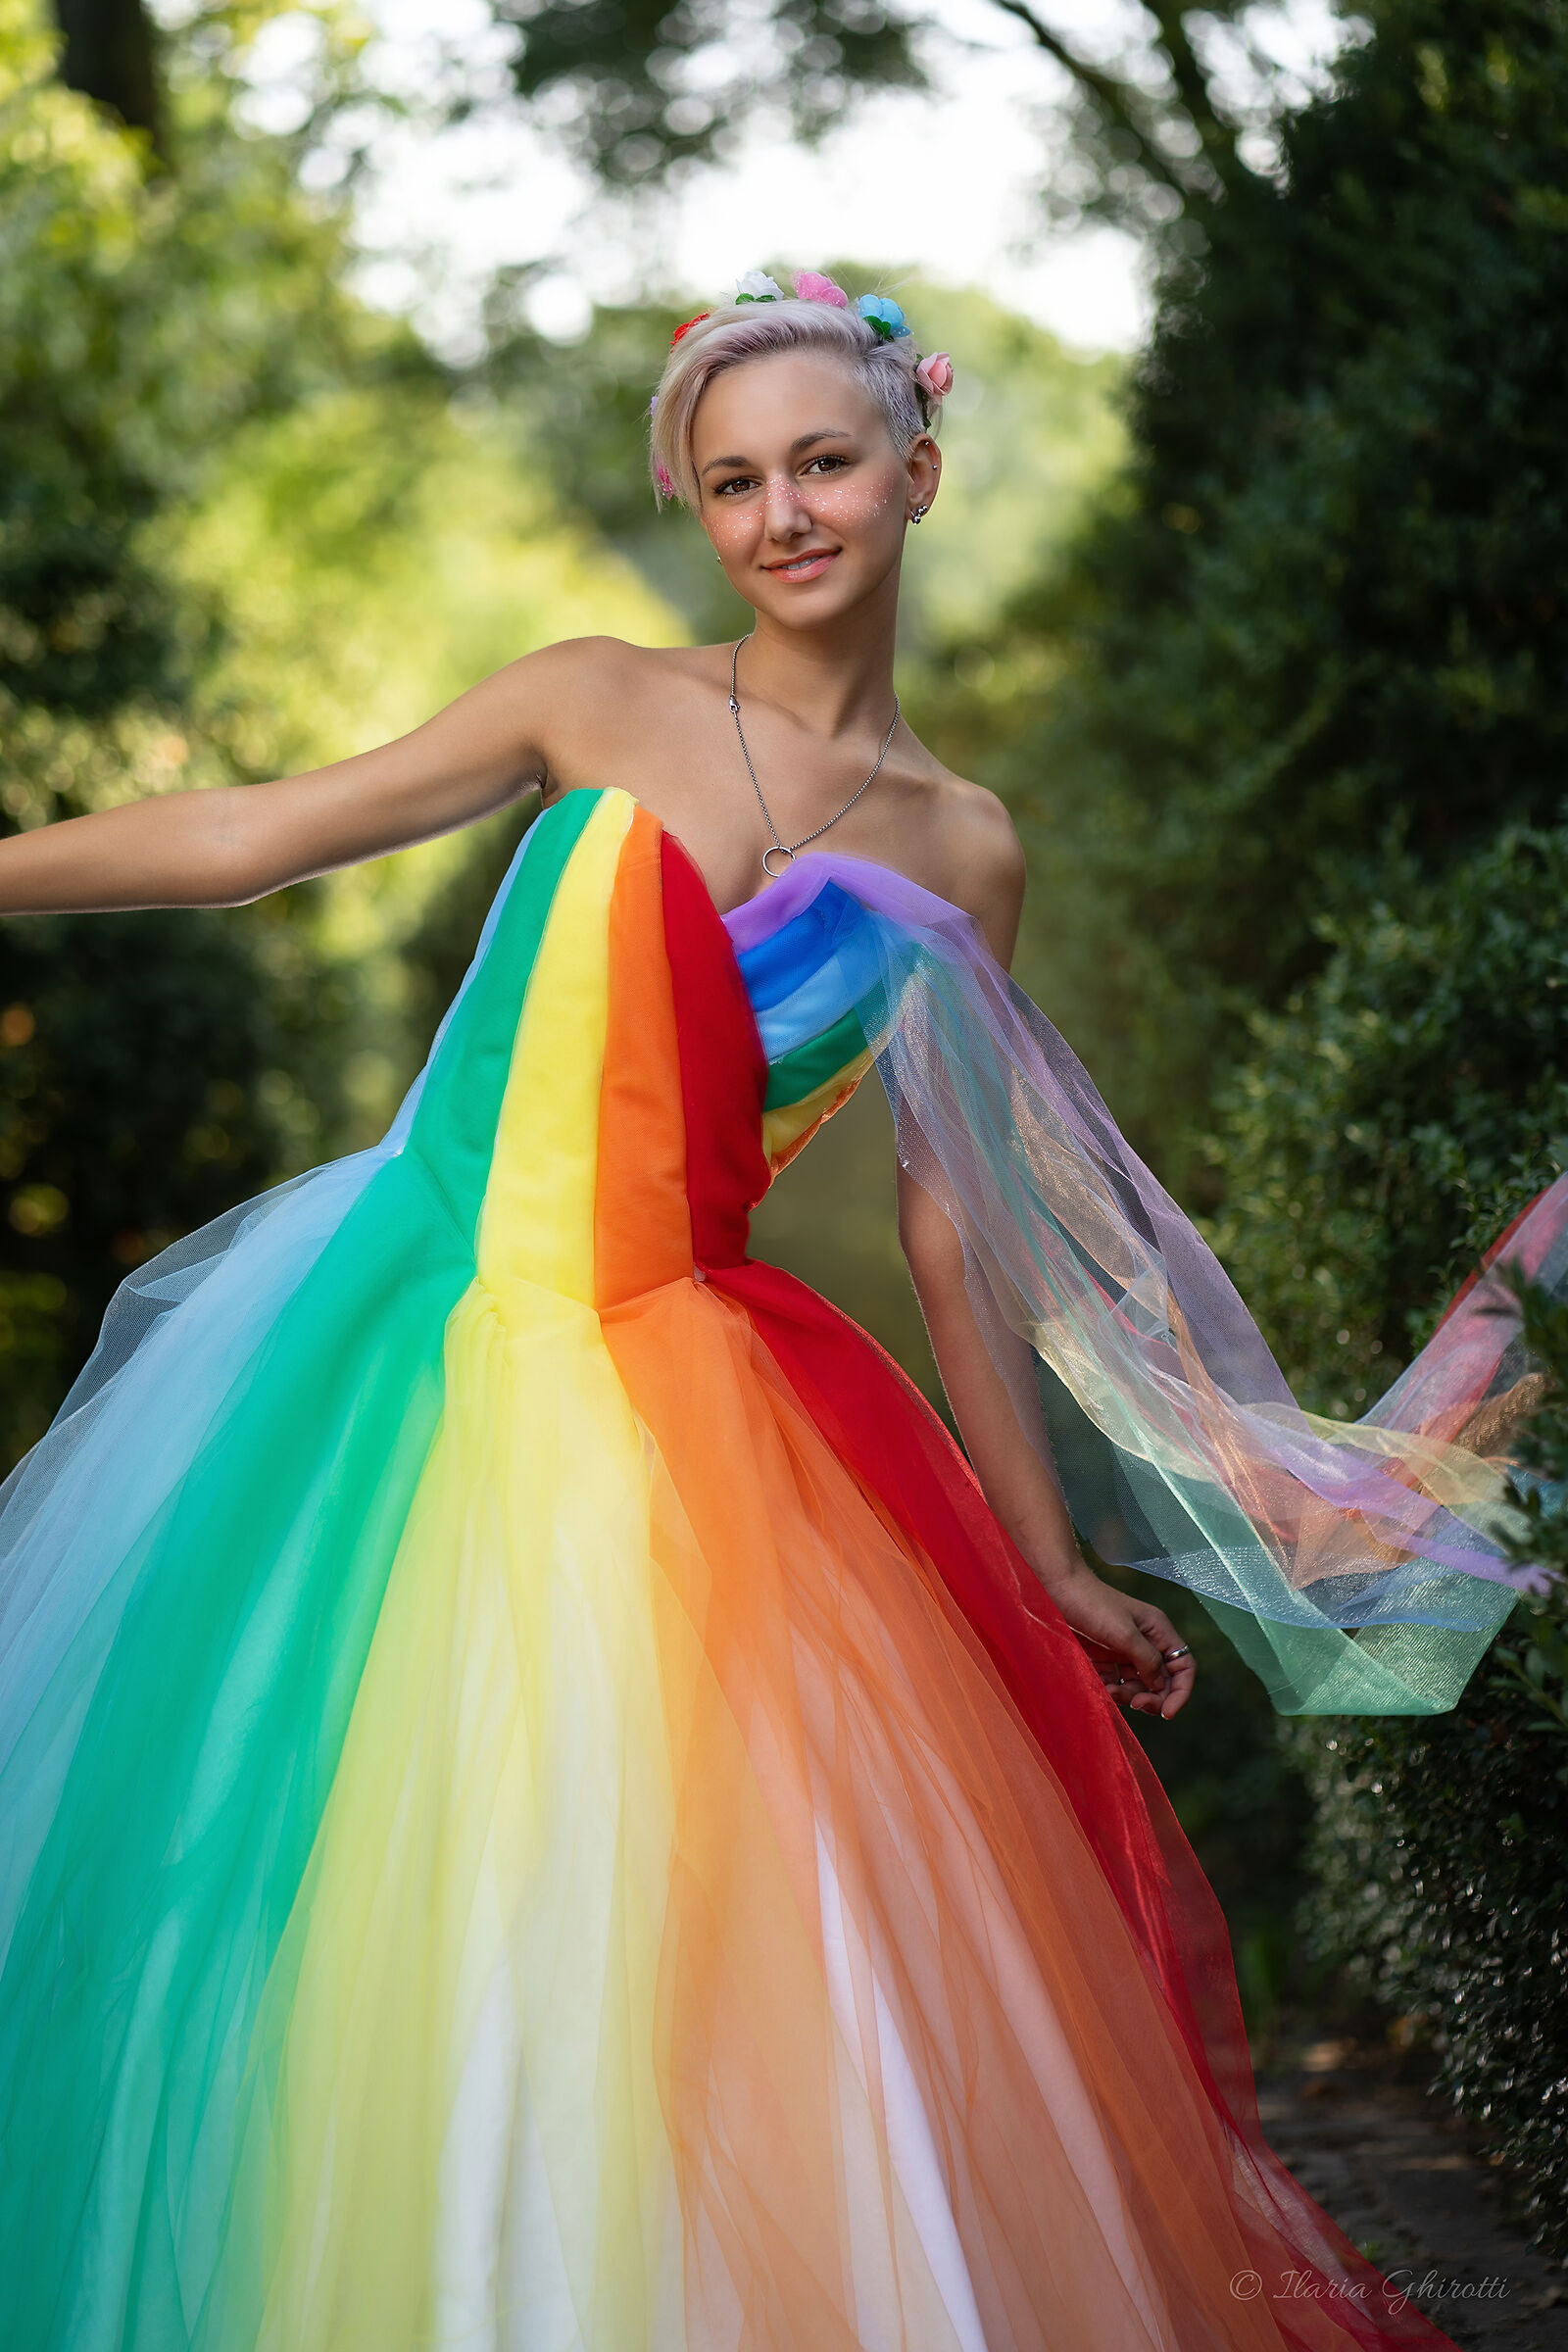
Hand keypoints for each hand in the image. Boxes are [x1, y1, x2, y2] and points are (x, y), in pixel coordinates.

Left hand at [1042, 1565, 1196, 1719]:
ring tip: (1109, 1692)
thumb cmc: (1091, 1604)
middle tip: (1136, 1705)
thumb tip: (1160, 1686)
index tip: (1167, 1713)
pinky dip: (1110, 1690)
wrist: (1054, 1588)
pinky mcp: (1102, 1655)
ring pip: (1137, 1685)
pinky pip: (1114, 1681)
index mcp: (1158, 1630)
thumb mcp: (1125, 1634)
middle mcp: (1145, 1640)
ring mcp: (1123, 1649)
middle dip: (1152, 1697)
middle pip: (1161, 1680)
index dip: (1180, 1691)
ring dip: (1127, 1695)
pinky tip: (1101, 1688)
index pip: (1183, 1666)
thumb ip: (1147, 1661)